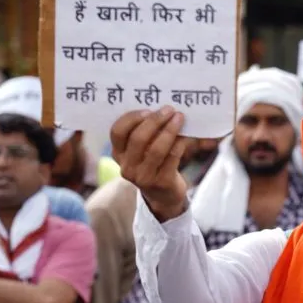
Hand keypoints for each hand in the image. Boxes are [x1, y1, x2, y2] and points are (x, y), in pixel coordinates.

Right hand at [110, 106, 189, 220]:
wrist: (164, 195)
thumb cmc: (154, 164)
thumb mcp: (142, 151)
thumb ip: (145, 132)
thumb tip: (162, 107)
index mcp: (118, 154)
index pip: (117, 132)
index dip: (132, 118)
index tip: (148, 109)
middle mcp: (127, 167)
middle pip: (138, 138)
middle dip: (155, 121)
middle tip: (169, 109)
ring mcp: (143, 177)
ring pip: (156, 149)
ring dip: (169, 130)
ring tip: (179, 118)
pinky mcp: (161, 183)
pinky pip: (171, 158)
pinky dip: (179, 144)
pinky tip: (185, 136)